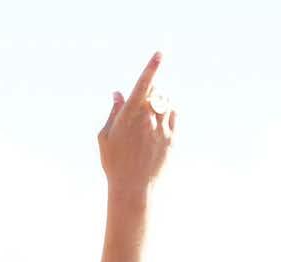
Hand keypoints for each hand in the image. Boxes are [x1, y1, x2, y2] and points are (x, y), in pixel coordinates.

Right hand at [98, 51, 174, 194]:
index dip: (152, 66)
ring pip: (166, 101)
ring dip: (159, 102)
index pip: (144, 84)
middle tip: (141, 108)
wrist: (133, 189)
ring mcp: (162, 126)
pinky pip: (174, 114)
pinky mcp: (172, 137)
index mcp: (130, 114)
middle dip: (150, 92)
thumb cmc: (114, 164)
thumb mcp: (106, 137)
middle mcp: (149, 117)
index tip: (160, 53)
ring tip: (149, 118)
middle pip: (155, 91)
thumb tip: (119, 93)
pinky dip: (168, 111)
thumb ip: (113, 112)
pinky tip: (160, 122)